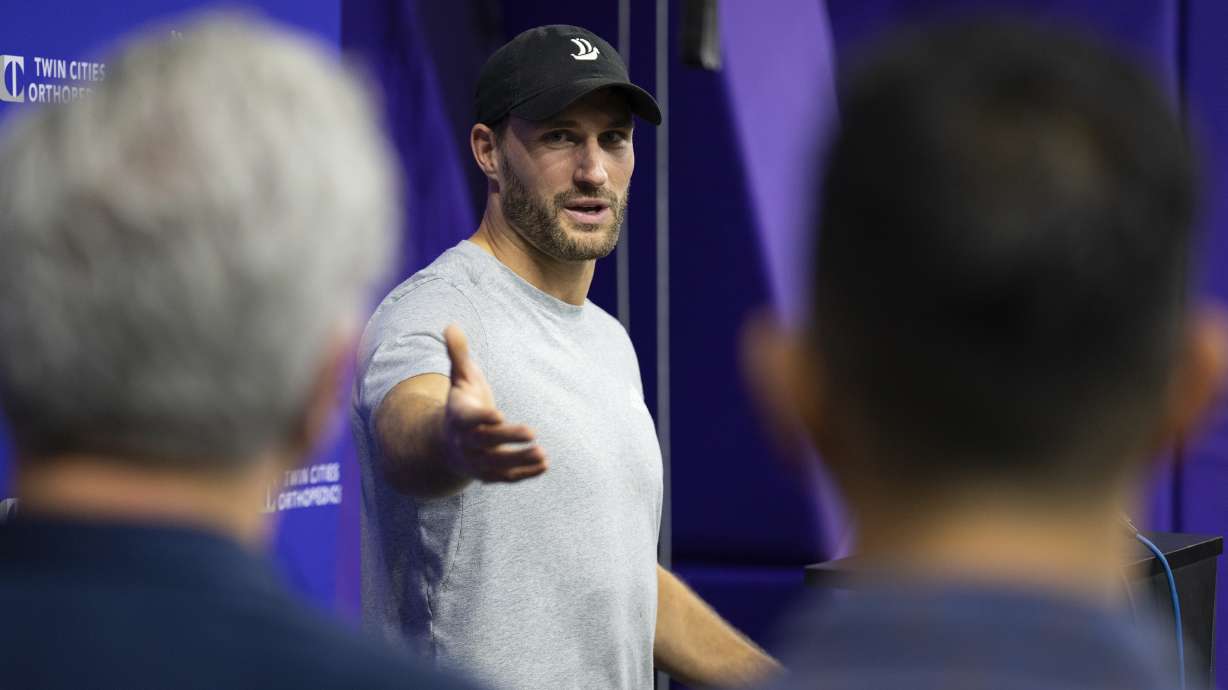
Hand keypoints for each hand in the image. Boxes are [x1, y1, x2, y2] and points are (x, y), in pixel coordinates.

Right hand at [442, 324, 547, 482]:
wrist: (447, 443)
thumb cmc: (461, 403)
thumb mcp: (460, 378)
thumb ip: (459, 354)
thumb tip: (451, 325)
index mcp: (459, 417)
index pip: (468, 419)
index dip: (481, 418)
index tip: (497, 414)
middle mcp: (466, 442)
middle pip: (486, 443)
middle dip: (508, 439)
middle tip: (533, 432)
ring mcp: (477, 461)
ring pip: (498, 464)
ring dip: (520, 461)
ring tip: (543, 454)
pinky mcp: (489, 474)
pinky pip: (506, 477)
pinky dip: (524, 474)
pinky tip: (544, 465)